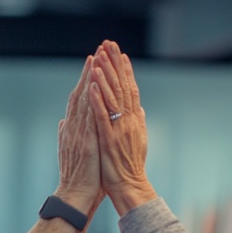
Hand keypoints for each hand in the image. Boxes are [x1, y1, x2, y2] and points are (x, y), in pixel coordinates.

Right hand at [55, 55, 102, 214]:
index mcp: (73, 133)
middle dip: (87, 73)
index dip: (84, 82)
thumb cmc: (81, 182)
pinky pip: (88, 117)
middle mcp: (73, 130)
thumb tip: (64, 124)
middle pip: (79, 95)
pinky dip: (91, 100)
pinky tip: (95, 86)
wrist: (75, 199)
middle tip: (94, 52)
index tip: (91, 65)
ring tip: (96, 60)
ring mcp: (77, 135)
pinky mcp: (85, 143)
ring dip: (90, 80)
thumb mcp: (76, 154)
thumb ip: (71, 137)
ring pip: (83, 101)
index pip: (79, 102)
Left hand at [90, 40, 156, 215]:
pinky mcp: (108, 140)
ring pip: (112, 98)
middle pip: (122, 88)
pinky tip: (92, 86)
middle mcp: (129, 122)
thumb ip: (137, 123)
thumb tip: (139, 109)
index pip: (130, 90)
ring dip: (105, 76)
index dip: (125, 71)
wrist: (129, 187)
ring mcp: (119, 130)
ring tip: (99, 57)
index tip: (120, 53)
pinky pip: (102, 117)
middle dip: (115, 65)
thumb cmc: (129, 167)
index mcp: (134, 121)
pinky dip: (98, 100)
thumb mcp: (137, 141)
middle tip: (109, 45)